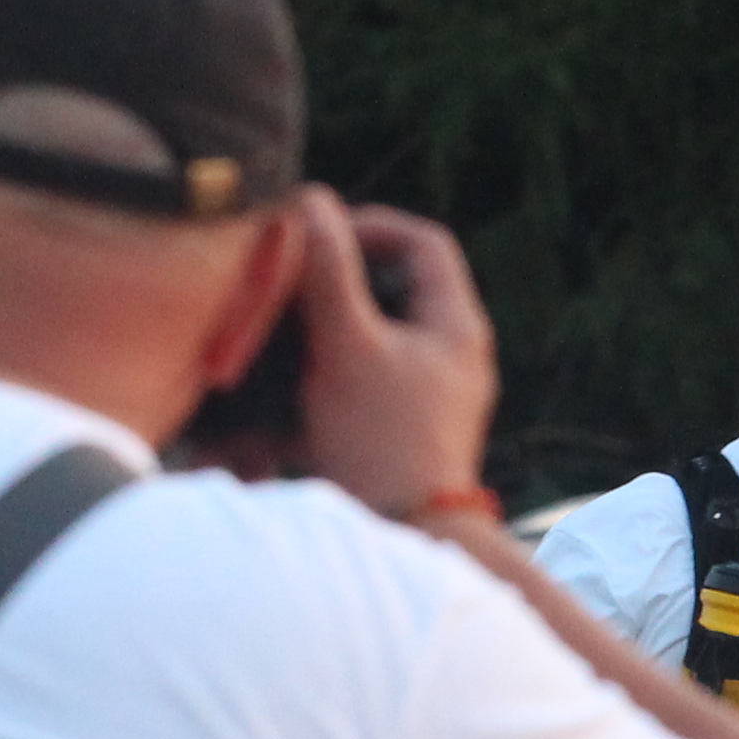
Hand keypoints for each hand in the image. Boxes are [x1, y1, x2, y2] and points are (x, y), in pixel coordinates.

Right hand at [287, 191, 498, 524]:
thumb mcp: (347, 345)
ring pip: (373, 333)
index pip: (425, 243)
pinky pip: (361, 379)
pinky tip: (287, 379)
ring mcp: (429, 393)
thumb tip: (312, 199)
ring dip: (325, 324)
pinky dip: (323, 372)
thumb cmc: (381, 440)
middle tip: (293, 276)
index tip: (318, 233)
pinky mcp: (401, 427)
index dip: (371, 225)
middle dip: (339, 275)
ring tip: (282, 325)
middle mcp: (452, 356)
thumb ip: (329, 271)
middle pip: (396, 285)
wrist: (406, 539)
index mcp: (456, 327)